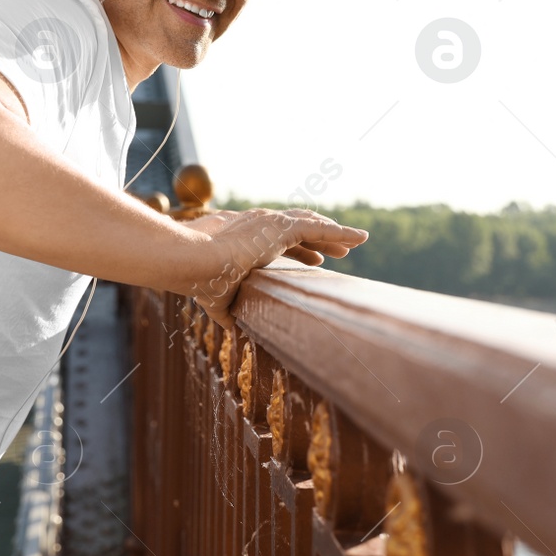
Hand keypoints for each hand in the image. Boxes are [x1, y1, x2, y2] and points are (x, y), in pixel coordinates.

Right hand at [185, 208, 367, 328]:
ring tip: (358, 240)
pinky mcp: (281, 227)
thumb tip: (231, 331)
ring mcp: (272, 224)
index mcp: (249, 241)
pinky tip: (360, 238)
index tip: (316, 260)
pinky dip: (342, 232)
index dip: (301, 251)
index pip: (282, 243)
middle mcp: (261, 227)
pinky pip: (320, 228)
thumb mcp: (219, 301)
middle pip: (301, 230)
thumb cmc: (203, 281)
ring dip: (336, 234)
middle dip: (321, 240)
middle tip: (341, 252)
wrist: (195, 263)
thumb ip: (227, 313)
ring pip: (314, 225)